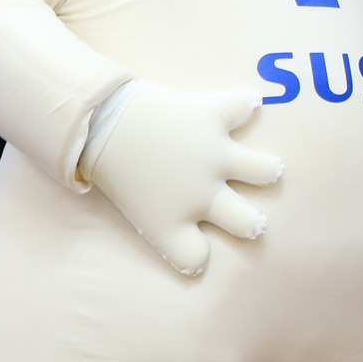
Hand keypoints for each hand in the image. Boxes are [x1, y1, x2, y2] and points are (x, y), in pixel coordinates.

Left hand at [82, 81, 284, 276]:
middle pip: (246, 223)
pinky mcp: (212, 117)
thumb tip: (169, 213)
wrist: (97, 120)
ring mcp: (213, 156)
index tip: (197, 250)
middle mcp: (201, 195)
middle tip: (251, 219)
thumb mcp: (132, 209)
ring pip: (263, 171)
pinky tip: (248, 104)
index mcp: (171, 223)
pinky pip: (242, 106)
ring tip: (265, 169)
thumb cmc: (106, 165)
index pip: (195, 257)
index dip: (197, 256)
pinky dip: (245, 103)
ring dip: (264, 170)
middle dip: (252, 223)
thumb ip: (161, 221)